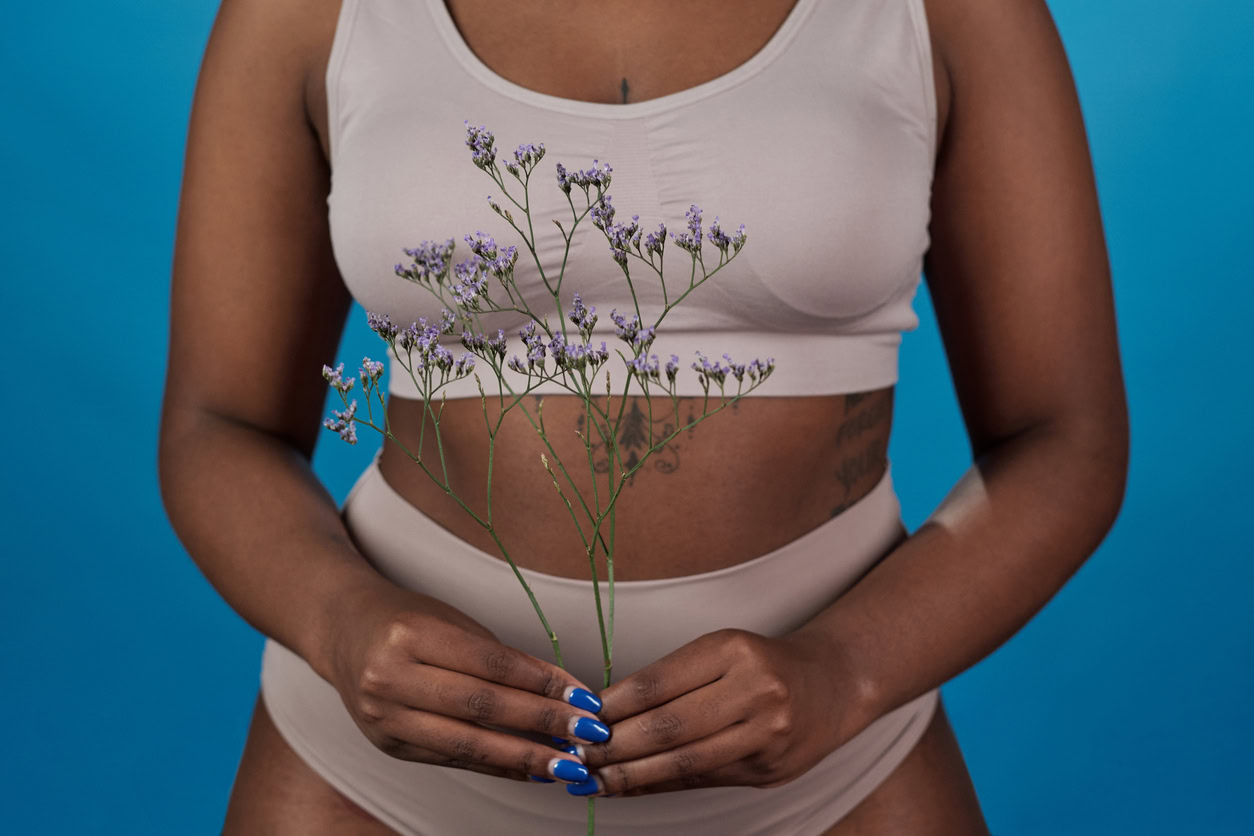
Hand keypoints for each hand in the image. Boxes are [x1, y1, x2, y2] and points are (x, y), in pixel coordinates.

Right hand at [324, 581, 611, 784]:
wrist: (342, 631)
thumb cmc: (407, 619)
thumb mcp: (450, 621)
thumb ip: (497, 658)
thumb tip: (561, 693)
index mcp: (411, 635)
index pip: (492, 664)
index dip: (543, 683)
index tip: (585, 697)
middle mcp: (391, 678)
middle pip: (481, 707)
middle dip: (542, 724)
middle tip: (588, 734)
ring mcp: (384, 717)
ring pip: (467, 744)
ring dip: (524, 757)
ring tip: (567, 763)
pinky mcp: (387, 746)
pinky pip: (452, 760)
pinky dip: (495, 766)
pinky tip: (529, 769)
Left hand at [566, 628, 874, 796]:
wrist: (834, 685)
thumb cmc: (764, 663)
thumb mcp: (722, 651)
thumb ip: (671, 680)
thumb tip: (606, 711)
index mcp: (735, 650)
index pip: (660, 681)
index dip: (615, 704)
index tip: (583, 715)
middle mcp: (755, 691)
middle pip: (669, 726)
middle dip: (616, 745)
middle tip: (578, 753)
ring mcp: (766, 735)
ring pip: (684, 761)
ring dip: (631, 774)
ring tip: (594, 778)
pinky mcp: (768, 771)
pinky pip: (702, 780)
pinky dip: (660, 785)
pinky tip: (630, 786)